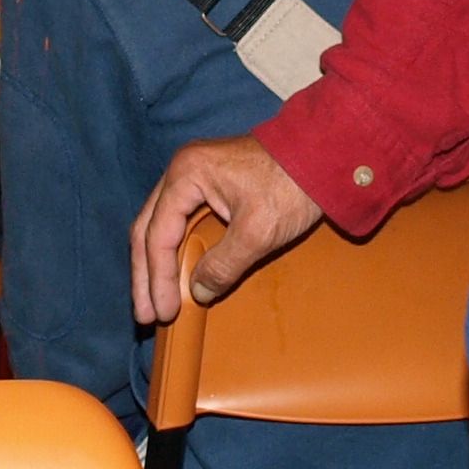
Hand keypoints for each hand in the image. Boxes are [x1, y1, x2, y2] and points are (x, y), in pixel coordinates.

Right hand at [129, 133, 323, 323]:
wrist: (324, 154)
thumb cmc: (294, 185)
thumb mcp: (258, 232)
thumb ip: (224, 265)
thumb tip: (197, 292)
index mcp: (186, 174)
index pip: (158, 235)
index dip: (157, 279)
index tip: (162, 312)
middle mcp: (182, 169)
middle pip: (148, 229)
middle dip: (145, 275)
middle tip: (143, 314)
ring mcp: (193, 173)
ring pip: (159, 225)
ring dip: (155, 265)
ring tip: (151, 301)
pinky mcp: (208, 182)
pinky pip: (178, 219)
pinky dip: (172, 249)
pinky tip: (172, 273)